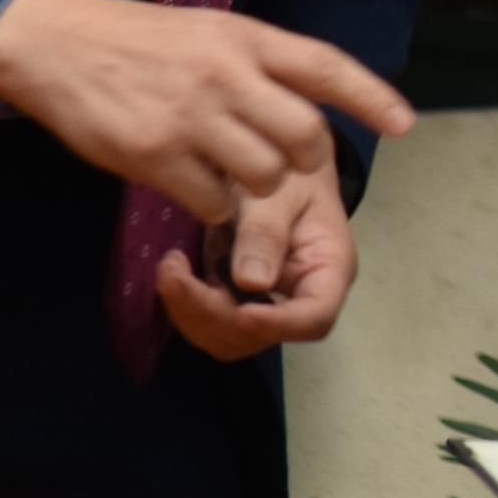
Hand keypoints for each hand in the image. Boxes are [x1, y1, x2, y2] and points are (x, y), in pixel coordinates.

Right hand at [0, 0, 412, 223]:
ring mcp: (191, 116)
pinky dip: (213, 204)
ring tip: (227, 172)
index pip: (325, 66)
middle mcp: (225, 74)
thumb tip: (310, 102)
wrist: (54, 43)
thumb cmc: (139, 41)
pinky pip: (213, 201)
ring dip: (256, 188)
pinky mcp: (154, 154)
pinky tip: (192, 185)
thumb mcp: (209, 31)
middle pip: (305, 136)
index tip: (404, 124)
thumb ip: (258, 63)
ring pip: (265, 176)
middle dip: (304, 162)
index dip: (372, 96)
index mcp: (244, 38)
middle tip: (283, 165)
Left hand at [157, 157, 356, 361]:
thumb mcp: (279, 191)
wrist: (270, 160)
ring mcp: (266, 302)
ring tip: (170, 269)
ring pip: (230, 337)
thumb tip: (252, 282)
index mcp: (327, 270)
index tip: (243, 314)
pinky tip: (173, 271)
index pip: (315, 316)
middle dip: (214, 315)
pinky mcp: (235, 298)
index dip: (280, 323)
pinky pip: (209, 323)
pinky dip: (184, 306)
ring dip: (191, 314)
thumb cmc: (287, 171)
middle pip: (264, 335)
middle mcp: (299, 296)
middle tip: (175, 276)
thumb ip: (267, 232)